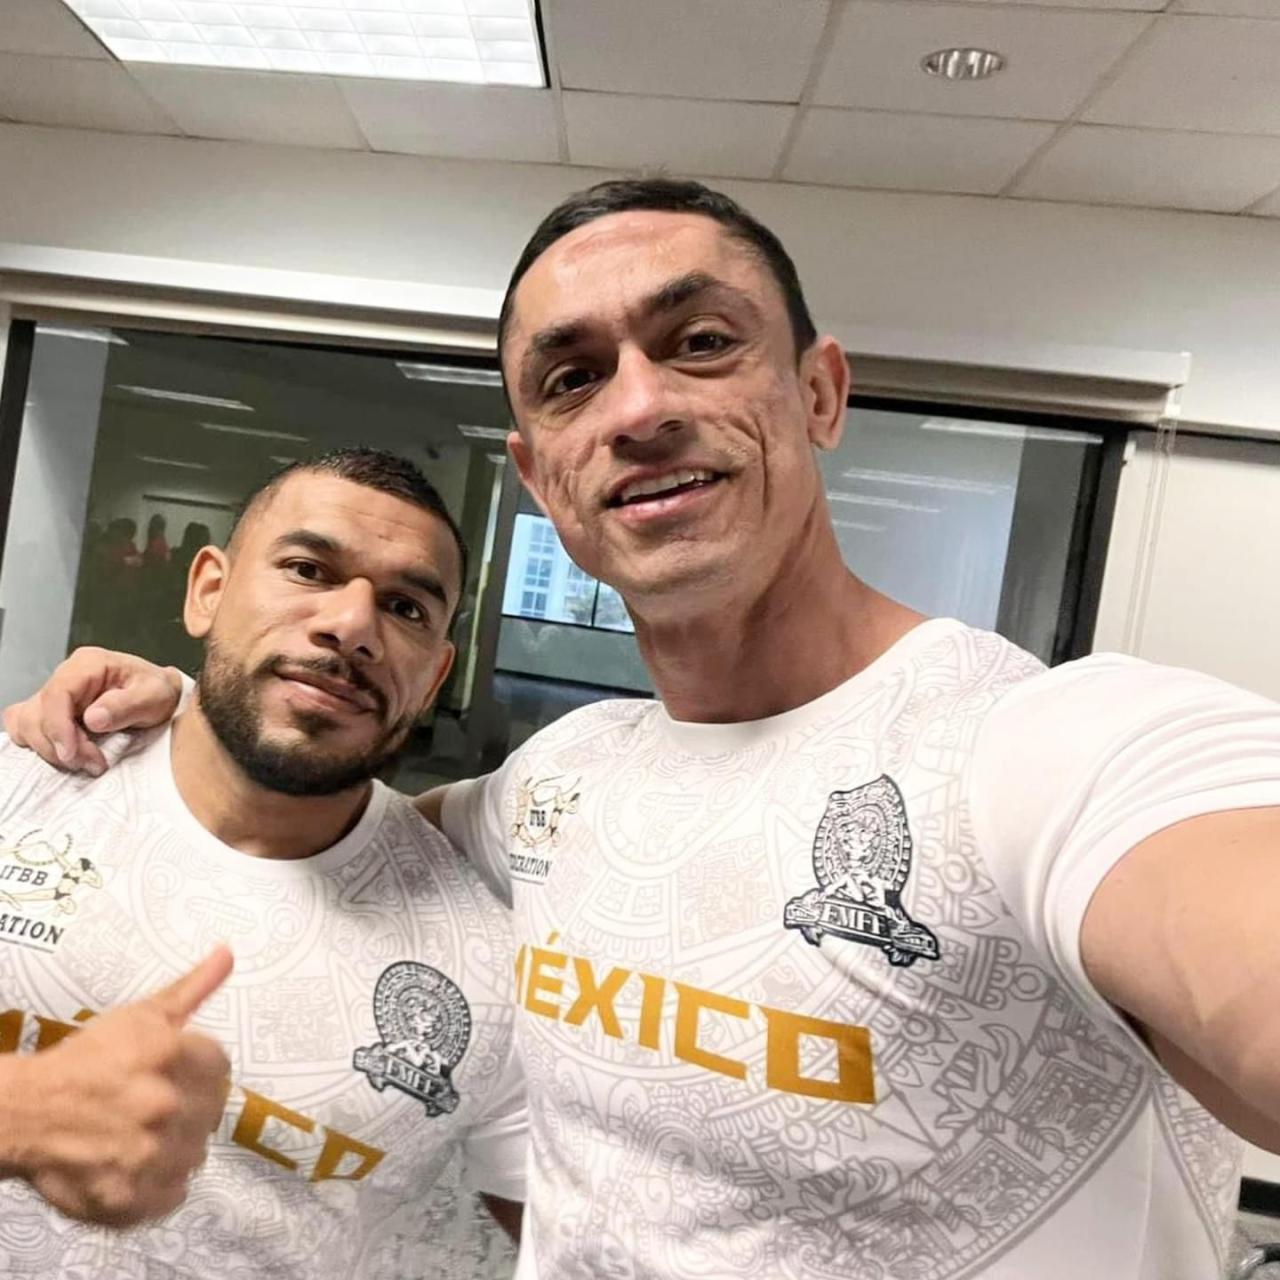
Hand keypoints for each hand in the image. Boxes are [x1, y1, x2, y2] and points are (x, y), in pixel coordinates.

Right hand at [1, 947, 233, 1225]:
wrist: (24, 1111)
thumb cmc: (86, 1057)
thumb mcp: (139, 1015)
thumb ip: (191, 988)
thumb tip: (228, 953)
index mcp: (169, 1055)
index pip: (220, 1067)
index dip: (199, 1070)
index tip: (175, 1073)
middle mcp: (163, 1105)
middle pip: (210, 1111)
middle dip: (188, 1106)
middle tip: (154, 1105)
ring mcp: (146, 1156)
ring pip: (195, 1154)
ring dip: (176, 1146)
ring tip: (143, 1134)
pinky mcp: (128, 1198)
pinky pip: (172, 1195)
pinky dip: (160, 1185)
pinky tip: (137, 1164)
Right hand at [2, 647, 183, 775]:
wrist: (161, 695)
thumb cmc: (157, 691)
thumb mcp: (154, 696)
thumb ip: (126, 705)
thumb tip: (92, 718)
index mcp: (88, 665)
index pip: (57, 694)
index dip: (58, 726)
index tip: (71, 753)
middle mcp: (66, 676)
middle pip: (38, 713)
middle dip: (60, 745)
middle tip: (93, 763)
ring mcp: (56, 695)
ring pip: (27, 723)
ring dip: (50, 749)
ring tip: (86, 762)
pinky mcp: (52, 712)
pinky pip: (27, 728)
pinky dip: (39, 745)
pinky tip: (66, 755)